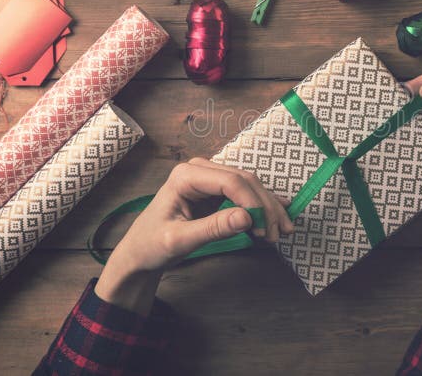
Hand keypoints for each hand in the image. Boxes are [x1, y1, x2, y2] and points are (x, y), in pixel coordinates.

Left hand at [95, 158, 292, 313]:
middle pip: (245, 181)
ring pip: (249, 186)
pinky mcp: (215, 189)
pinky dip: (261, 206)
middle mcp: (199, 170)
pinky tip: (280, 214)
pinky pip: (245, 193)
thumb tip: (247, 218)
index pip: (231, 181)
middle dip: (265, 207)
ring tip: (281, 230)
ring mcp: (209, 178)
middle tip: (277, 234)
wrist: (140, 252)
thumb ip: (213, 228)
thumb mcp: (180, 240)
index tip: (264, 229)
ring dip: (268, 207)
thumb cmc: (151, 245)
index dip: (253, 203)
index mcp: (186, 176)